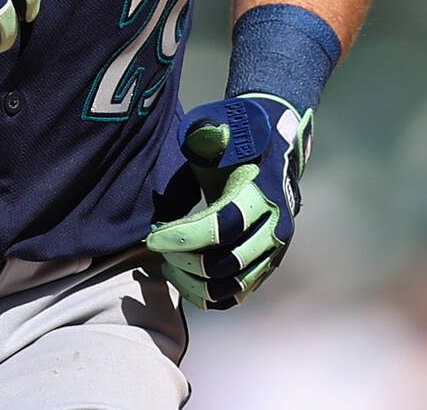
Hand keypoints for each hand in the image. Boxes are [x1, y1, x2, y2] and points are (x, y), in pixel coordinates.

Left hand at [145, 93, 312, 308]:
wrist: (275, 152)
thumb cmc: (237, 143)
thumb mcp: (222, 131)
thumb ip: (208, 133)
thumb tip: (203, 136)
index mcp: (260, 195)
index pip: (218, 229)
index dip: (181, 237)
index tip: (152, 236)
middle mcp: (273, 229)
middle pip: (223, 264)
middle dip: (183, 261)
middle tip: (159, 249)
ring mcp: (273, 251)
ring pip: (231, 286)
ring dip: (194, 283)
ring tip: (169, 265)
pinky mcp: (267, 265)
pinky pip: (237, 295)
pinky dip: (209, 296)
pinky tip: (184, 280)